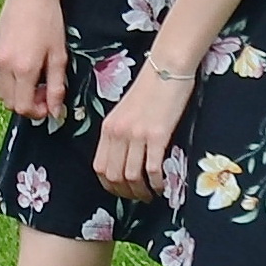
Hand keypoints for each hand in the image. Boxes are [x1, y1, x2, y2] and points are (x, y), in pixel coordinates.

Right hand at [0, 0, 71, 125]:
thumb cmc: (49, 21)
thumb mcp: (59, 56)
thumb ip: (57, 86)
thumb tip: (56, 111)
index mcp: (24, 68)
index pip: (23, 106)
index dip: (37, 112)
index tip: (48, 104)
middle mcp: (5, 66)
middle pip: (10, 103)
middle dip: (27, 104)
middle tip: (44, 91)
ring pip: (0, 93)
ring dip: (16, 94)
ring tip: (33, 80)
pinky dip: (7, 83)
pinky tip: (21, 70)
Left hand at [91, 66, 190, 201]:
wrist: (166, 68)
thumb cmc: (149, 88)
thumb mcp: (125, 112)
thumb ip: (121, 133)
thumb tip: (124, 157)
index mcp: (108, 128)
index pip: (99, 166)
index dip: (109, 185)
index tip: (122, 191)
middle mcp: (118, 133)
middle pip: (113, 175)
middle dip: (126, 193)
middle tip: (140, 197)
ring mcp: (137, 135)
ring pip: (131, 176)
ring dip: (142, 191)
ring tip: (152, 194)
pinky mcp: (157, 135)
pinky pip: (152, 168)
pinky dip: (157, 182)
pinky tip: (163, 185)